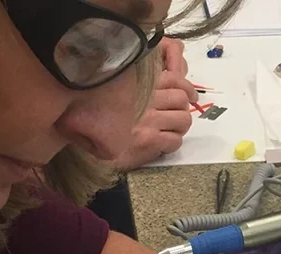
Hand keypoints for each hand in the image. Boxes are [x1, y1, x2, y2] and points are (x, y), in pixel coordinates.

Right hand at [114, 40, 196, 169]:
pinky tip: (160, 146)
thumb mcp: (120, 94)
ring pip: (183, 119)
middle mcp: (144, 99)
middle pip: (182, 99)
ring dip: (179, 128)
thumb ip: (140, 85)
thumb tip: (170, 78)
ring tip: (168, 132)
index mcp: (138, 84)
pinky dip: (172, 144)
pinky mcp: (149, 140)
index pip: (174, 78)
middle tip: (176, 119)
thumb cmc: (103, 121)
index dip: (187, 88)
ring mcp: (148, 120)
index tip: (190, 96)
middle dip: (182, 110)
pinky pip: (176, 140)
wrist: (89, 148)